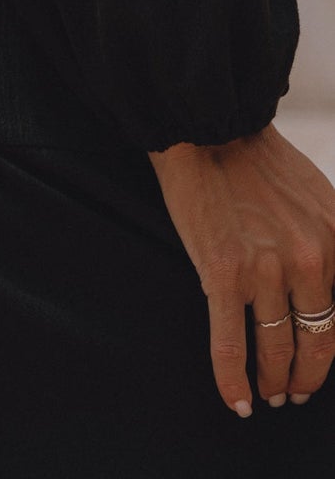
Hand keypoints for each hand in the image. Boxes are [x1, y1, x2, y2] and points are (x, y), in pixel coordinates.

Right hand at [148, 122, 334, 416]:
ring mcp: (265, 269)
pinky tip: (237, 401)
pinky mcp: (222, 273)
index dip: (329, 351)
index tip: (318, 366)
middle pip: (316, 341)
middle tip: (297, 393)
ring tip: (269, 394)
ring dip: (274, 380)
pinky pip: (230, 343)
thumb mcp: (318, 199)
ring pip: (275, 347)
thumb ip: (328, 243)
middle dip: (307, 376)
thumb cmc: (257, 160)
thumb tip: (327, 293)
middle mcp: (308, 259)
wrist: (207, 128)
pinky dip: (233, 379)